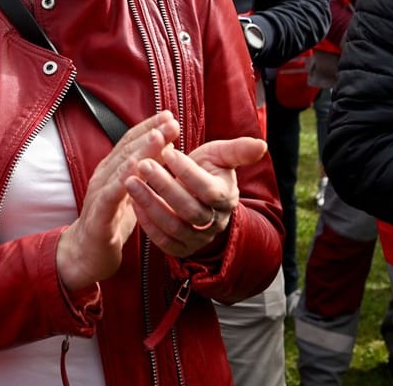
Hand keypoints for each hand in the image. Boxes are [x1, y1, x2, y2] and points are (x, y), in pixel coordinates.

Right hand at [56, 111, 178, 291]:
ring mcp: (99, 193)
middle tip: (171, 121)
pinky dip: (125, 179)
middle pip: (128, 149)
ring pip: (121, 167)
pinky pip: (112, 194)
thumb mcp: (132, 192)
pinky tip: (138, 169)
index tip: (170, 116)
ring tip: (158, 137)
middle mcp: (104, 176)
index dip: (150, 127)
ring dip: (140, 150)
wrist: (86, 254)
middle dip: (150, 132)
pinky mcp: (99, 214)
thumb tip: (167, 150)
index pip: (131, 142)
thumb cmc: (112, 221)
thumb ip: (145, 172)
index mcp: (112, 170)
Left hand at [125, 135, 267, 258]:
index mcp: (225, 198)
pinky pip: (162, 240)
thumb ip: (238, 150)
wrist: (198, 197)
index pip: (207, 189)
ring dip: (149, 203)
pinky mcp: (180, 248)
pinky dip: (146, 222)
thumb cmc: (208, 171)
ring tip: (130, 181)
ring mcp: (197, 238)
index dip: (187, 172)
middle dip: (164, 186)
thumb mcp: (220, 156)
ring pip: (173, 226)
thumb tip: (262, 145)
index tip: (167, 151)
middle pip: (189, 209)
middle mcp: (214, 222)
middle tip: (143, 164)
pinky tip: (132, 201)